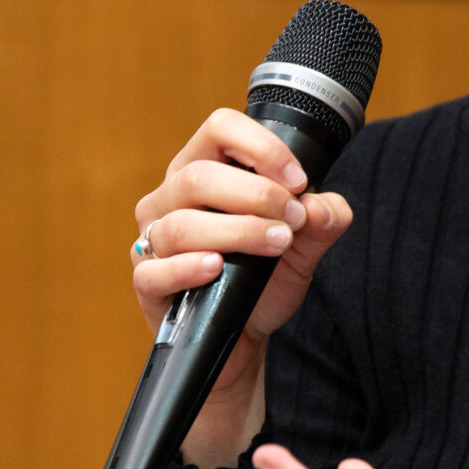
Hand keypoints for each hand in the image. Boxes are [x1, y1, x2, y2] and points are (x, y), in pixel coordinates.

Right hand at [131, 108, 354, 467]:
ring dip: (237, 230)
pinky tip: (218, 269)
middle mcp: (170, 197)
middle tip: (292, 220)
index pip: (220, 128)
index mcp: (204, 170)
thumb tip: (320, 207)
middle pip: (199, 176)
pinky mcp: (147, 282)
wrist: (244, 341)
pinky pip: (154, 270)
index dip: (261, 146)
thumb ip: (322, 221)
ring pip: (181, 223)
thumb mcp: (304, 249)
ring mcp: (152, 240)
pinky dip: (188, 268)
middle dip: (256, 194)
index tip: (298, 179)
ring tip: (276, 245)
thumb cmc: (262, 282)